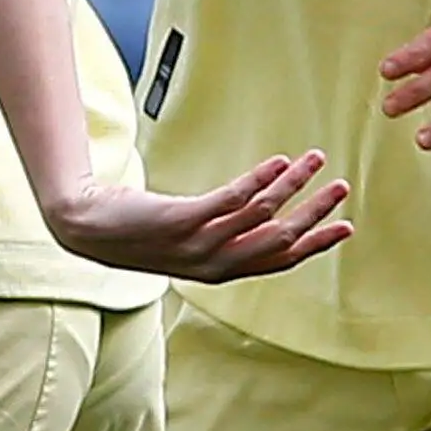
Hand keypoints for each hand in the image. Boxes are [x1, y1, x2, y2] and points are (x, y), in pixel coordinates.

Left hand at [40, 152, 351, 283]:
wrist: (84, 229)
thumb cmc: (136, 229)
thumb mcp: (186, 235)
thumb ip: (219, 230)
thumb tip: (253, 208)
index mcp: (219, 270)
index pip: (280, 259)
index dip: (315, 244)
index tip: (346, 228)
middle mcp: (214, 263)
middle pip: (279, 239)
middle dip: (315, 213)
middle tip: (342, 188)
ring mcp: (198, 244)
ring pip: (260, 215)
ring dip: (293, 185)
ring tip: (314, 160)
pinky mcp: (180, 221)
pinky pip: (229, 200)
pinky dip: (258, 180)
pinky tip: (275, 162)